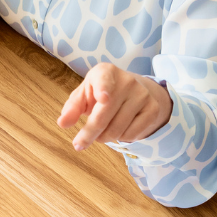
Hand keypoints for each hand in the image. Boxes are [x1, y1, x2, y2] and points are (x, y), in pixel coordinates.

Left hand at [57, 64, 172, 150]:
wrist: (134, 91)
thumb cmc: (101, 93)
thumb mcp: (85, 95)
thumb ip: (72, 107)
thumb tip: (63, 123)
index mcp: (106, 72)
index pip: (104, 80)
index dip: (103, 89)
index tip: (103, 98)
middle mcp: (127, 80)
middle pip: (104, 117)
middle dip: (89, 134)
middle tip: (79, 144)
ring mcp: (142, 94)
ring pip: (117, 130)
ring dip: (104, 138)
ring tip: (102, 132)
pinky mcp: (153, 109)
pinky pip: (132, 134)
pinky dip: (122, 138)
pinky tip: (120, 129)